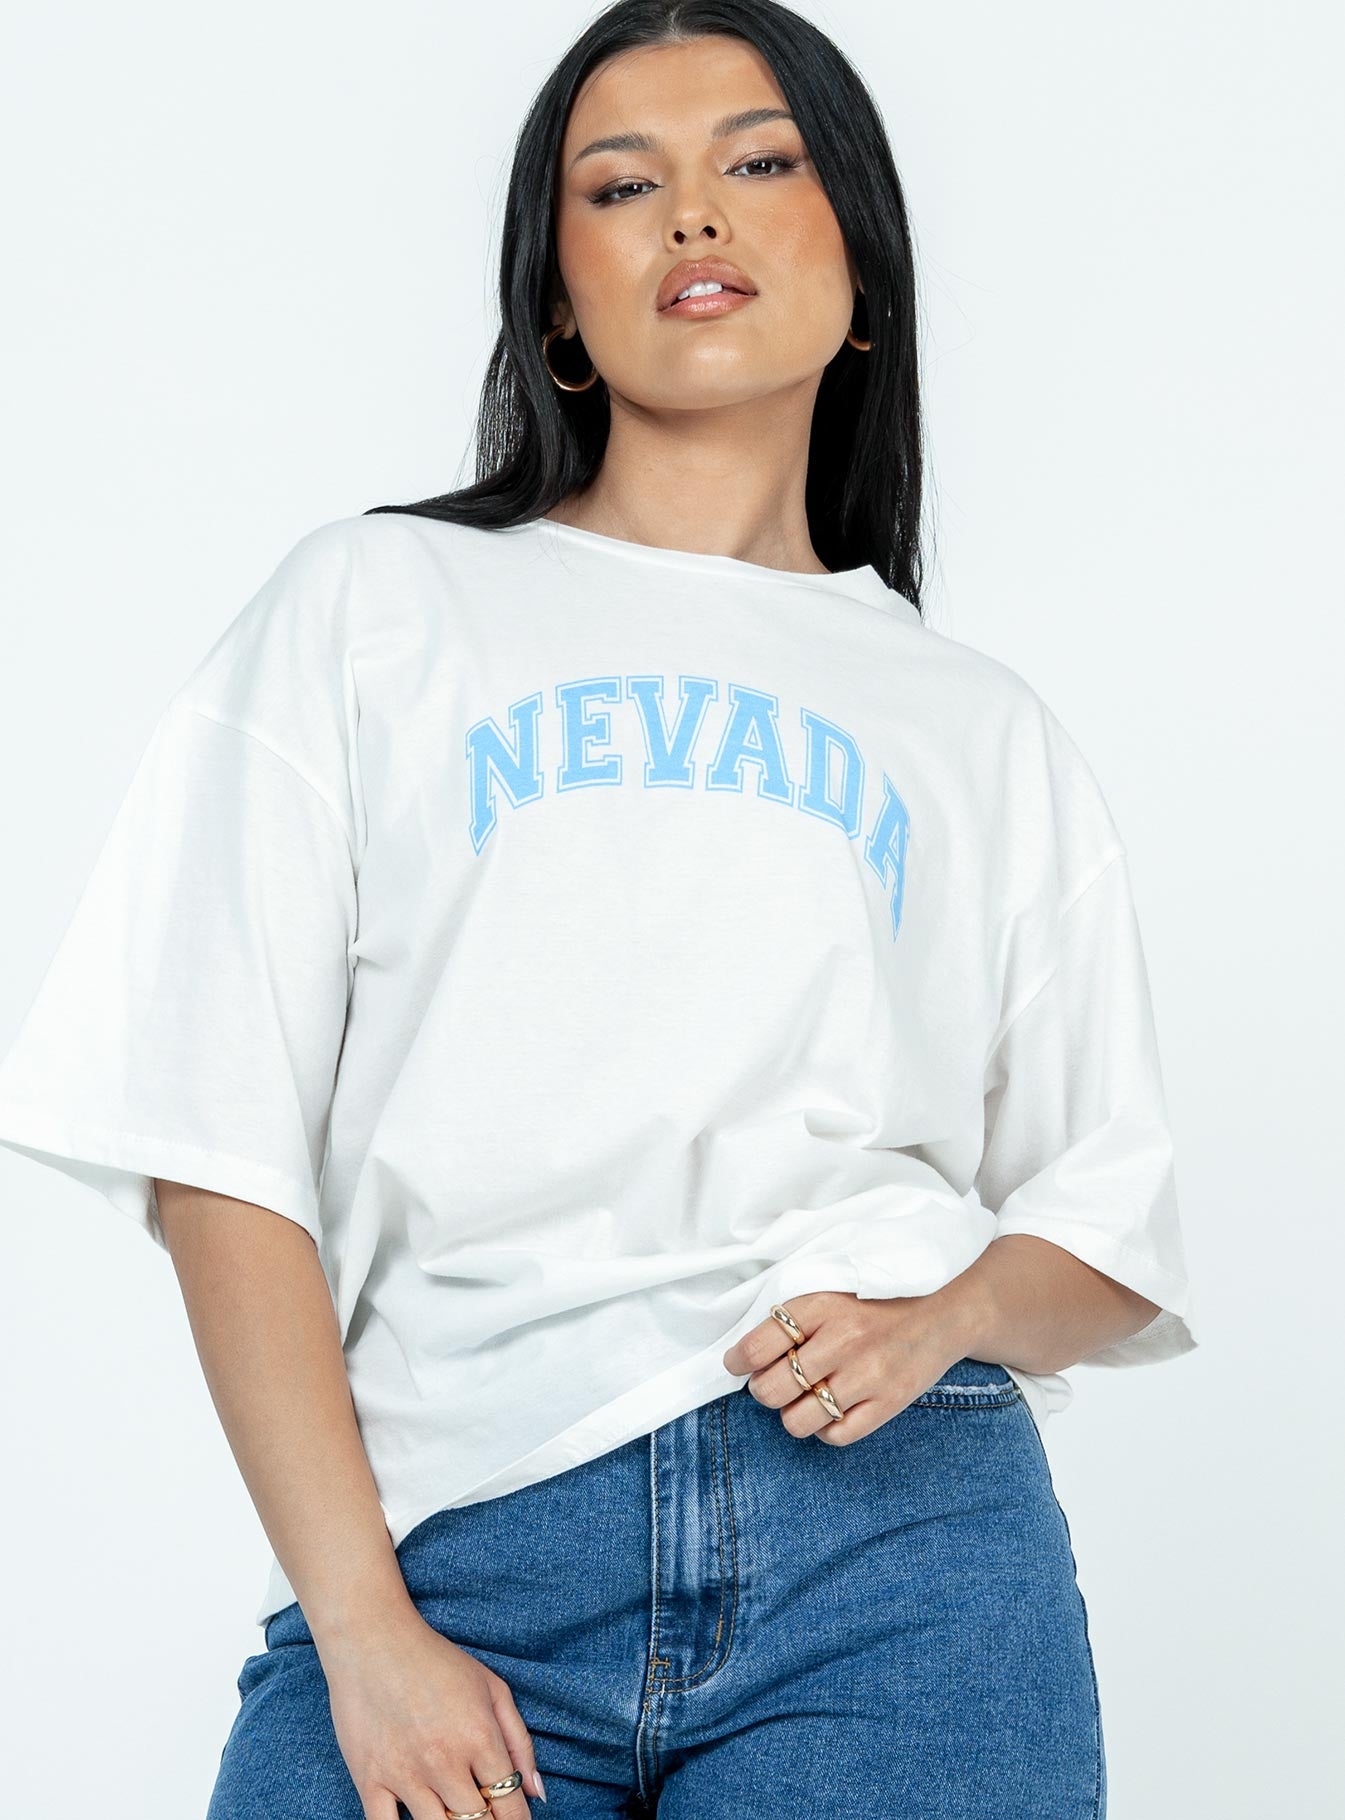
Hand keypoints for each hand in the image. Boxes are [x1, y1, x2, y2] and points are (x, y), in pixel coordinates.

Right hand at [318, 1604, 543, 1817]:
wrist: (372, 1640)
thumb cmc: (436, 1660)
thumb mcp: (491, 1688)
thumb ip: (519, 1741)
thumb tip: (537, 1792)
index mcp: (479, 1737)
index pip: (509, 1803)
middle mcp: (445, 1761)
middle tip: (487, 1817)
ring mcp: (404, 1774)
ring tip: (456, 1816)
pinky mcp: (369, 1779)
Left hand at [721, 1282, 985, 1444]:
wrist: (943, 1310)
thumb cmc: (877, 1300)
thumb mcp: (833, 1289)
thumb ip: (794, 1316)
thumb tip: (746, 1353)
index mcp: (823, 1305)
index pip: (758, 1345)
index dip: (737, 1360)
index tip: (736, 1363)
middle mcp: (843, 1340)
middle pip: (770, 1389)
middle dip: (763, 1389)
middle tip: (773, 1381)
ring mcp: (867, 1376)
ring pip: (797, 1420)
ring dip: (792, 1413)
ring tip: (804, 1397)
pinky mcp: (888, 1403)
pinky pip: (835, 1436)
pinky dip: (826, 1428)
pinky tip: (833, 1408)